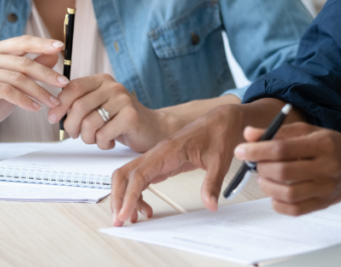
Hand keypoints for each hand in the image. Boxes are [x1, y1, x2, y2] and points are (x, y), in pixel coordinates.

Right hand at [0, 35, 67, 141]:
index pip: (22, 41)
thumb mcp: (18, 82)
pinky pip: (7, 91)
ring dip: (39, 91)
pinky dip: (24, 100)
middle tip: (63, 83)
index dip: (42, 43)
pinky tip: (35, 107)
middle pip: (23, 62)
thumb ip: (33, 67)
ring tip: (52, 101)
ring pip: (17, 78)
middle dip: (46, 74)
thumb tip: (54, 55)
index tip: (61, 46)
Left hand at [46, 74, 168, 151]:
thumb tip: (53, 110)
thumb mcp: (99, 106)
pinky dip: (102, 143)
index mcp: (102, 81)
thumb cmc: (121, 119)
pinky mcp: (131, 117)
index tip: (53, 118)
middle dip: (72, 126)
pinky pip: (103, 134)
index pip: (73, 87)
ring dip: (88, 138)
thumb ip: (79, 104)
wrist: (152, 128)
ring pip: (90, 123)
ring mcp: (123, 100)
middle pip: (78, 107)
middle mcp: (112, 87)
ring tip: (97, 139)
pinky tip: (109, 141)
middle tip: (77, 135)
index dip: (59, 104)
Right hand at [109, 102, 250, 225]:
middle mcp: (157, 153)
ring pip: (129, 177)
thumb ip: (212, 183)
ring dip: (124, 197)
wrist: (221, 120)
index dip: (129, 195)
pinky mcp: (161, 163)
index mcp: (168, 150)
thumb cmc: (218, 133)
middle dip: (118, 198)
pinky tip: (145, 208)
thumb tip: (210, 205)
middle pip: (125, 174)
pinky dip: (136, 194)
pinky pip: (141, 179)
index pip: (139, 174)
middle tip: (119, 220)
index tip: (125, 213)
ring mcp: (157, 158)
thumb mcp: (219, 160)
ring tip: (132, 218)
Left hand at [236, 122, 340, 215]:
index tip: (241, 149)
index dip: (257, 150)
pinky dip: (278, 203)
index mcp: (322, 144)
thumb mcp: (310, 131)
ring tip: (264, 176)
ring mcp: (326, 189)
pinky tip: (275, 192)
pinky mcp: (323, 204)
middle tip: (255, 162)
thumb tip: (249, 134)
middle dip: (261, 167)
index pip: (282, 148)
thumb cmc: (334, 146)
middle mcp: (326, 167)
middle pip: (283, 172)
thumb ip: (278, 132)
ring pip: (287, 193)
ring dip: (267, 185)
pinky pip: (294, 210)